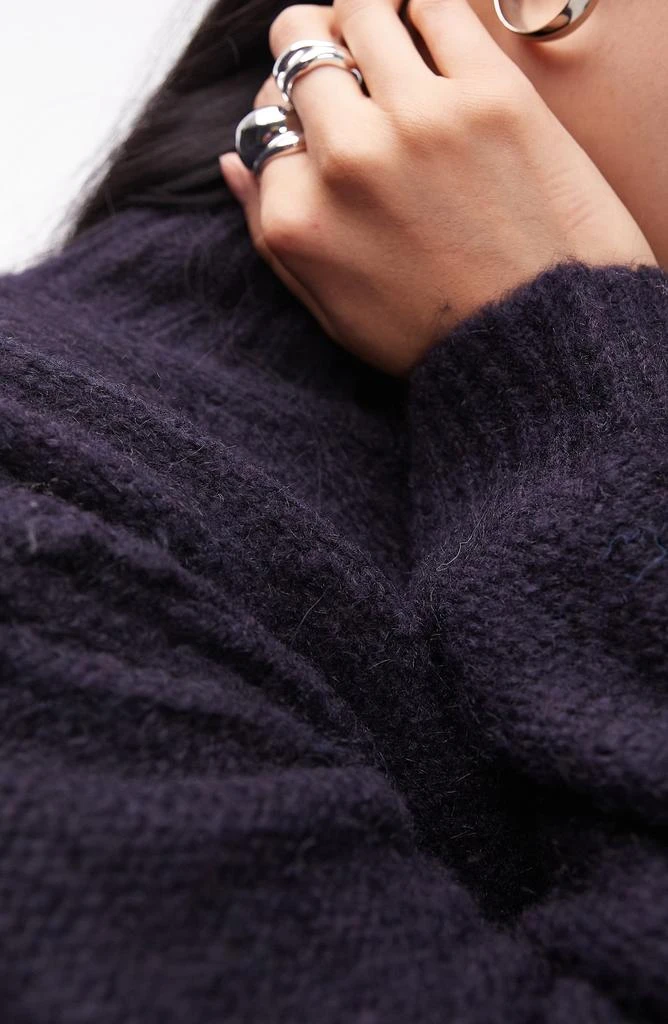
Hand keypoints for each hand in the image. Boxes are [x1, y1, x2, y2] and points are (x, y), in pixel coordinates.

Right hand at [220, 0, 656, 375]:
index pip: (266, 120)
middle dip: (314, 50)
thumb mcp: (328, 308)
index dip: (290, 113)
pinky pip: (436, 1)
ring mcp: (415, 120)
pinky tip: (429, 24)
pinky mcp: (487, 94)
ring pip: (360, 10)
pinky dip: (424, 4)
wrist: (537, 343)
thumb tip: (232, 160)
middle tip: (344, 62)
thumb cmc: (432, 334)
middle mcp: (345, 159)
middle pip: (301, 53)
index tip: (320, 120)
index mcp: (299, 215)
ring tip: (386, 36)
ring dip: (364, 16)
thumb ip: (269, 231)